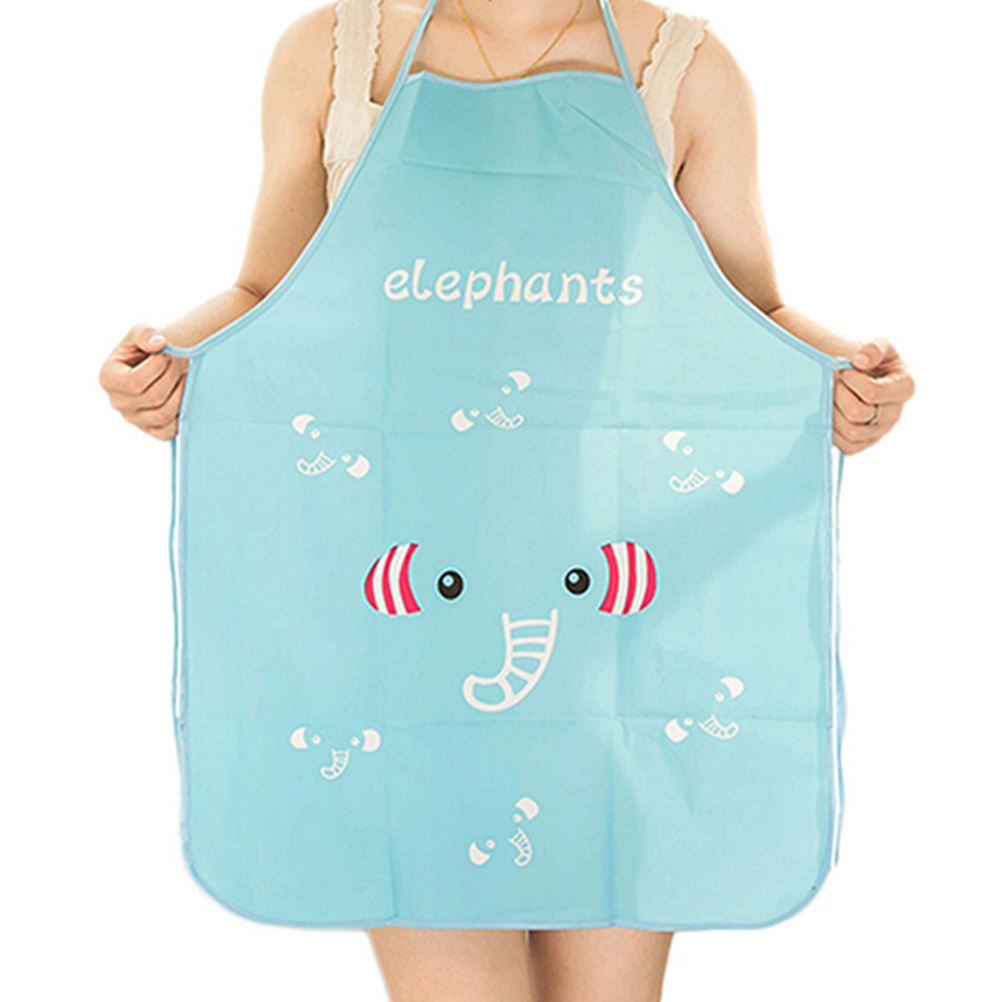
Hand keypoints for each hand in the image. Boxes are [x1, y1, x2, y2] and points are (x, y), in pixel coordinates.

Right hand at [98, 324, 188, 440]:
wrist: (160, 364)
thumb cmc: (148, 347)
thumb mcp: (141, 332)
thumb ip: (144, 332)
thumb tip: (158, 344)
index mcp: (108, 379)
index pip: (134, 382)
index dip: (157, 367)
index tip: (167, 353)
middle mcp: (118, 403)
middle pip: (153, 397)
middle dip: (172, 375)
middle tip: (180, 361)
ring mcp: (135, 420)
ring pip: (163, 414)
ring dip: (182, 392)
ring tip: (186, 375)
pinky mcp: (152, 430)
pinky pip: (169, 431)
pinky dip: (181, 414)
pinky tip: (186, 395)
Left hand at [833, 338, 914, 454]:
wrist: (863, 379)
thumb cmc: (873, 363)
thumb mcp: (880, 347)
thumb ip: (875, 348)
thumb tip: (860, 361)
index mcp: (903, 388)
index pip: (873, 392)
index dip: (852, 380)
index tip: (845, 371)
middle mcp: (894, 414)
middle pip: (857, 413)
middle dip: (838, 395)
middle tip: (833, 383)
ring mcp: (879, 432)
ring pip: (850, 432)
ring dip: (832, 412)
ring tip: (830, 396)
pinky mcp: (864, 444)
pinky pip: (846, 446)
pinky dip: (833, 431)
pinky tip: (830, 413)